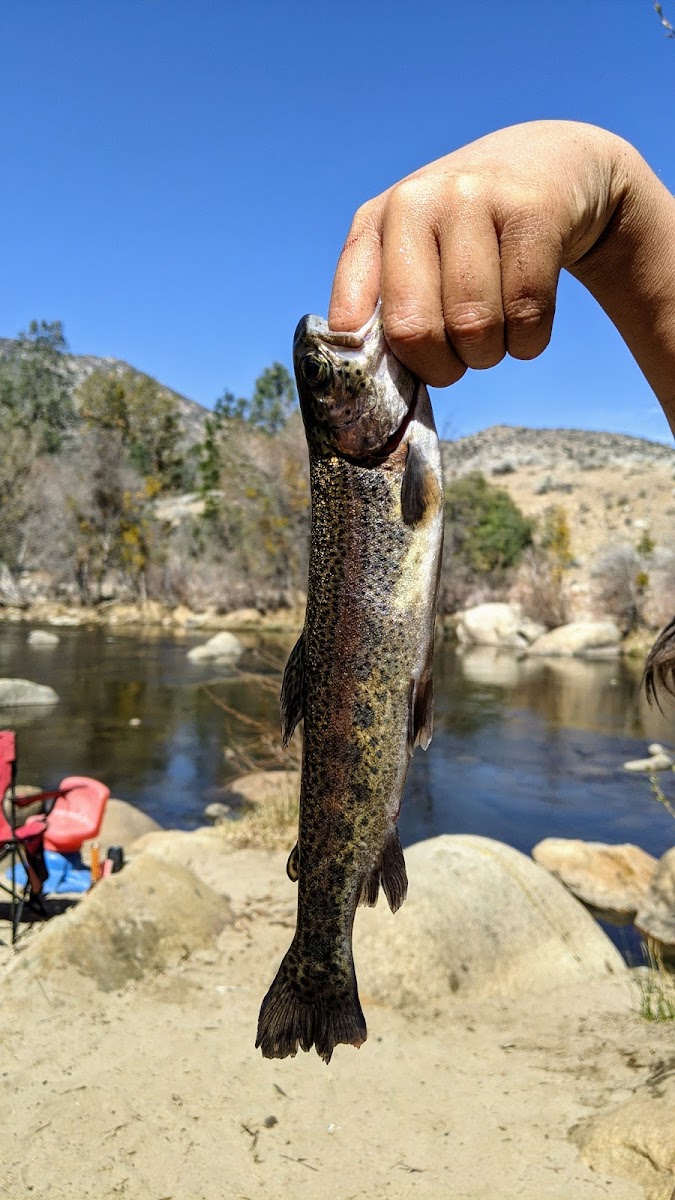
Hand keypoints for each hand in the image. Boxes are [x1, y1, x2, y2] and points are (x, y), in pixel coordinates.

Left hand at [328, 120, 674, 416]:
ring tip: (495, 335)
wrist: (552, 163)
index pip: (350, 316)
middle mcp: (415, 202)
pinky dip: (529, 342)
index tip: (398, 380)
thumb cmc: (472, 236)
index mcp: (375, 222)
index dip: (372, 366)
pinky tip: (527, 324)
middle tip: (458, 360)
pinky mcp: (533, 211)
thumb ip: (389, 305)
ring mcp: (474, 198)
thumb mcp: (417, 252)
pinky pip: (526, 313)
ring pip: (474, 326)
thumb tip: (373, 385)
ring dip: (489, 355)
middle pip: (414, 330)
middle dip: (442, 367)